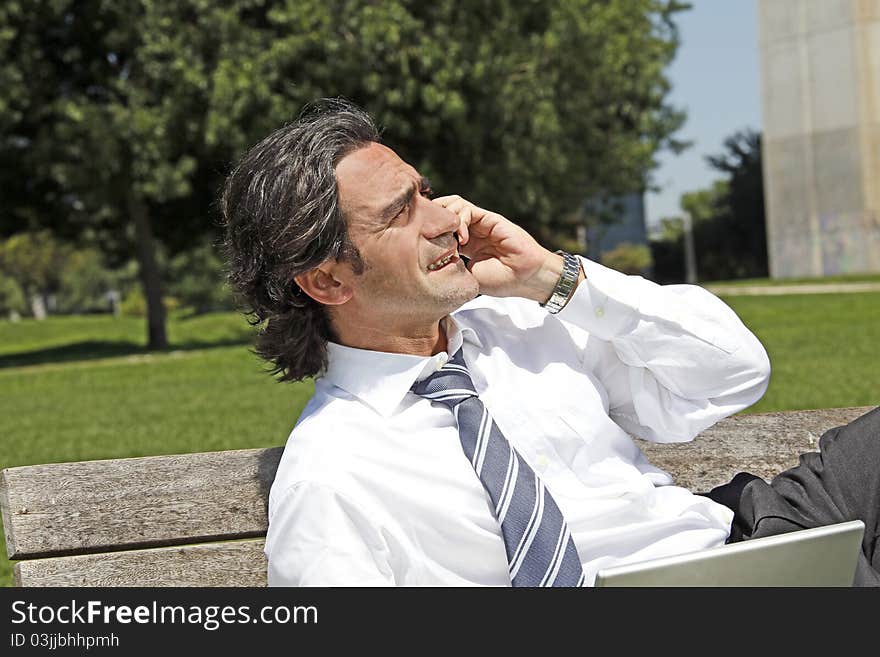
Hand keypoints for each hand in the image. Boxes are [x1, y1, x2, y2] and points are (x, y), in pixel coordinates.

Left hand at [432, 195, 563, 301]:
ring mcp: (480, 223)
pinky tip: (462, 238)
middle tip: (426, 233)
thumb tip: (427, 259)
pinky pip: (467, 209)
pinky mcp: (489, 218)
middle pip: (443, 211)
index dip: (427, 230)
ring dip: (445, 217)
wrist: (524, 277)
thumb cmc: (500, 280)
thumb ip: (451, 263)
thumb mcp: (467, 276)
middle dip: (431, 218)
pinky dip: (459, 219)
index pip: (440, 228)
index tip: (417, 241)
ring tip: (448, 238)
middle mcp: (471, 230)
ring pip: (453, 204)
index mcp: (464, 245)